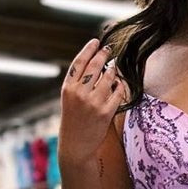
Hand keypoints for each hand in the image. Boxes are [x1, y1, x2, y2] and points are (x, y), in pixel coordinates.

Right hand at [59, 37, 126, 165]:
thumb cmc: (73, 122)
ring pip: (108, 78)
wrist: (76, 147)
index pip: (79, 62)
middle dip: (103, 55)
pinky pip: (117, 93)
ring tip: (113, 68)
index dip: (88, 49)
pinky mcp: (105, 113)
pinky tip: (119, 85)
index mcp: (68, 88)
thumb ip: (78, 83)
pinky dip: (120, 87)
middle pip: (94, 66)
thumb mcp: (69, 100)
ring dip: (113, 71)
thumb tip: (96, 64)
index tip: (96, 41)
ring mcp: (93, 103)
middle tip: (109, 50)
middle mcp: (79, 94)